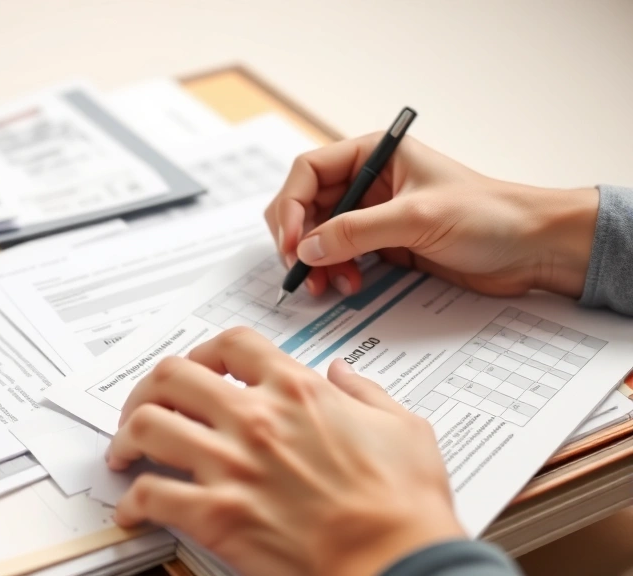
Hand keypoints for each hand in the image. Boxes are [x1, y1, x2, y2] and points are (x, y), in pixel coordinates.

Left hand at [108, 328, 464, 575]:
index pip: (232, 343)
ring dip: (126, 437)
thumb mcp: (404, 428)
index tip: (198, 368)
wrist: (400, 565)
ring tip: (125, 452)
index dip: (205, 352)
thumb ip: (365, 392)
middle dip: (148, 388)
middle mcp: (256, 419)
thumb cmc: (404, 507)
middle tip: (144, 407)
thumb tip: (343, 372)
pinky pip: (151, 495)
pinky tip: (133, 511)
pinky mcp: (217, 515)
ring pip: (147, 426)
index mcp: (298, 391)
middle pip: (172, 376)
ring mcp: (232, 465)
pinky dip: (132, 503)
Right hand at [264, 134, 598, 298]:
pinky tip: (349, 285)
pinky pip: (342, 256)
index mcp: (374, 154)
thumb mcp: (417, 218)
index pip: (308, 171)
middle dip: (299, 239)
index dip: (290, 206)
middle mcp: (368, 181)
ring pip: (320, 235)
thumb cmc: (489, 215)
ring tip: (328, 285)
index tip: (291, 242)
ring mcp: (375, 214)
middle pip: (306, 205)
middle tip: (301, 270)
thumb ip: (357, 231)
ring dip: (316, 261)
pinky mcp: (385, 244)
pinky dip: (336, 272)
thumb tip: (306, 248)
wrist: (533, 248)